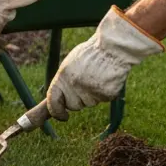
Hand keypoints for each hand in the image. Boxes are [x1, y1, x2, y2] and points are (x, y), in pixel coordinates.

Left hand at [47, 6, 162, 119]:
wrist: (112, 49)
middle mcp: (75, 85)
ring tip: (97, 78)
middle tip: (85, 86)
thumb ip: (63, 81)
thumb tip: (58, 98)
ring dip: (92, 96)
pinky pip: (103, 100)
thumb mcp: (69, 65)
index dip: (56, 112)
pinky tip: (106, 80)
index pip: (53, 101)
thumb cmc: (90, 54)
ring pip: (89, 103)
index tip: (62, 116)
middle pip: (73, 106)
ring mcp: (91, 91)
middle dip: (78, 100)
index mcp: (62, 77)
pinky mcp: (107, 94)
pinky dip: (105, 93)